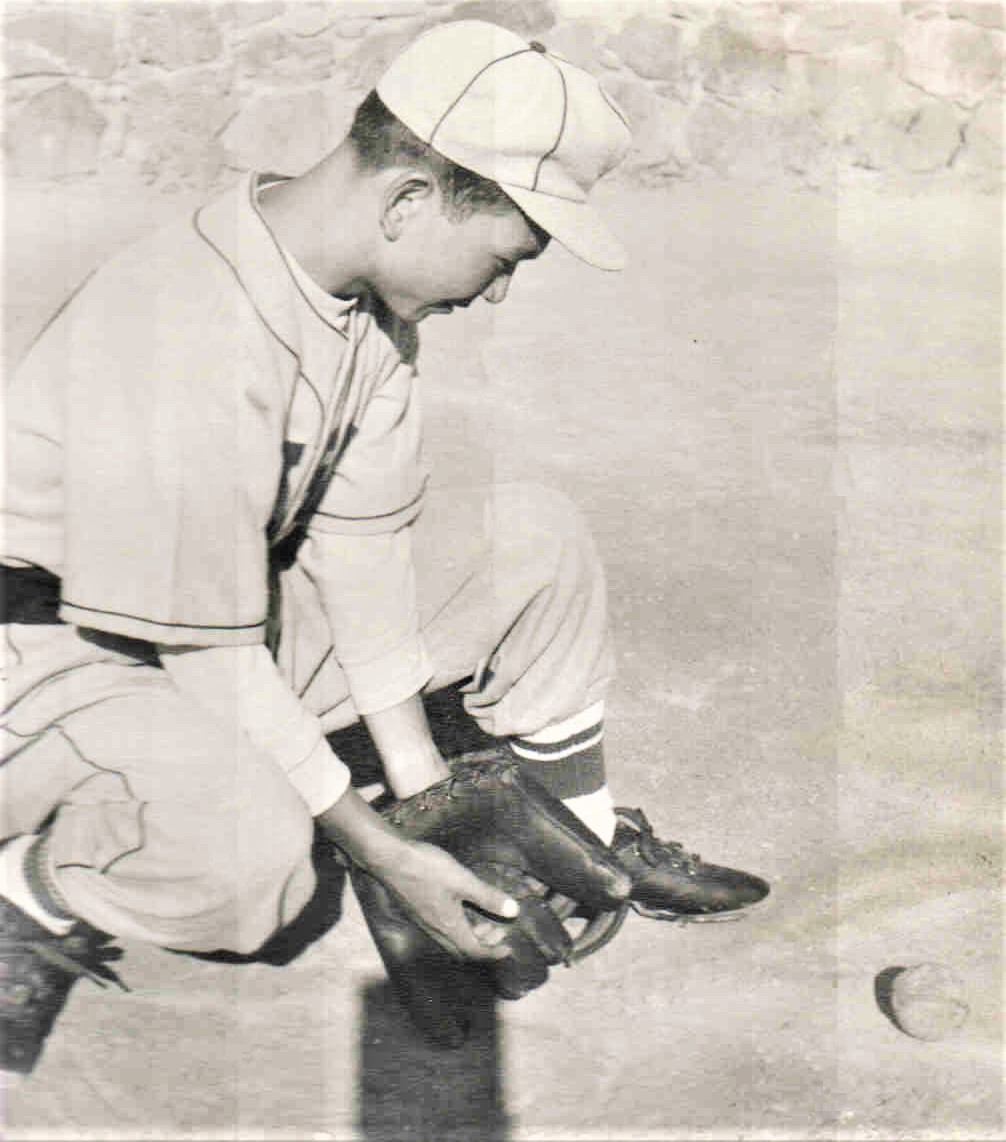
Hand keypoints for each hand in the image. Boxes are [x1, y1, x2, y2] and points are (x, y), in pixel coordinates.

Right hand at [372, 839, 519, 960]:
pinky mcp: (416, 912)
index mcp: (449, 927)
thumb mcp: (462, 880)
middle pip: (462, 950)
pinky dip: (457, 926)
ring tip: (484, 918)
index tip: (508, 948)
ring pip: (451, 940)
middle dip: (484, 945)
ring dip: (470, 935)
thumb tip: (514, 911)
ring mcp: (424, 922)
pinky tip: (461, 907)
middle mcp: (435, 930)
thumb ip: (488, 896)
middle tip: (499, 930)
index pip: (475, 952)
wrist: (389, 859)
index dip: (494, 953)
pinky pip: (441, 930)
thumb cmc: (427, 868)